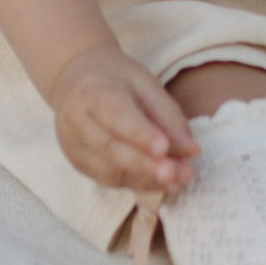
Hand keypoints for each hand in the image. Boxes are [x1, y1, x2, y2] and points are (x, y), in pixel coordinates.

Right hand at [52, 43, 195, 194]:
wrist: (76, 82)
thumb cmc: (118, 81)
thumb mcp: (146, 85)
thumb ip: (168, 117)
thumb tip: (192, 151)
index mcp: (92, 91)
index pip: (115, 114)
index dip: (139, 134)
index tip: (164, 148)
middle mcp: (76, 120)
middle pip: (110, 147)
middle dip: (145, 164)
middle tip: (177, 173)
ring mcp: (73, 146)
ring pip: (108, 171)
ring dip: (146, 179)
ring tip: (177, 180)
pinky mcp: (79, 164)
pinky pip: (109, 180)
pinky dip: (138, 183)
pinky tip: (162, 183)